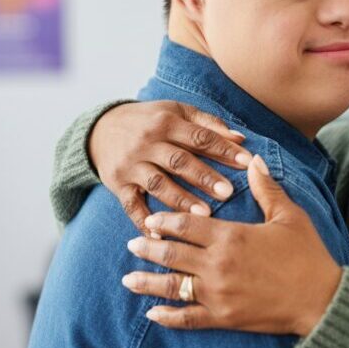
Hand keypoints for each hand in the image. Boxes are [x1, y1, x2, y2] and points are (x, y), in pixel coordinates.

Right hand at [90, 101, 253, 235]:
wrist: (100, 130)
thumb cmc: (150, 120)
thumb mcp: (176, 112)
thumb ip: (207, 124)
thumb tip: (241, 138)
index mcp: (166, 122)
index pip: (199, 137)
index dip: (223, 149)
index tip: (247, 162)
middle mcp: (147, 143)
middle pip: (179, 161)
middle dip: (204, 177)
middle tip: (228, 192)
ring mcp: (131, 165)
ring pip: (158, 184)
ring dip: (181, 200)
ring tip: (205, 214)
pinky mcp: (118, 185)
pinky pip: (131, 205)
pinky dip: (144, 222)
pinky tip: (159, 235)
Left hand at [121, 156, 343, 336]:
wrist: (320, 299)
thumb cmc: (307, 255)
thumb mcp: (289, 216)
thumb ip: (266, 189)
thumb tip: (254, 161)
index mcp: (231, 237)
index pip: (186, 225)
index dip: (166, 221)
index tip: (152, 219)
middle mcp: (217, 265)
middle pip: (172, 254)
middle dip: (148, 248)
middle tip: (131, 244)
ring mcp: (217, 293)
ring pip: (172, 286)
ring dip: (147, 282)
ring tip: (128, 279)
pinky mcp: (223, 316)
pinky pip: (187, 317)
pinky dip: (167, 316)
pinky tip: (152, 313)